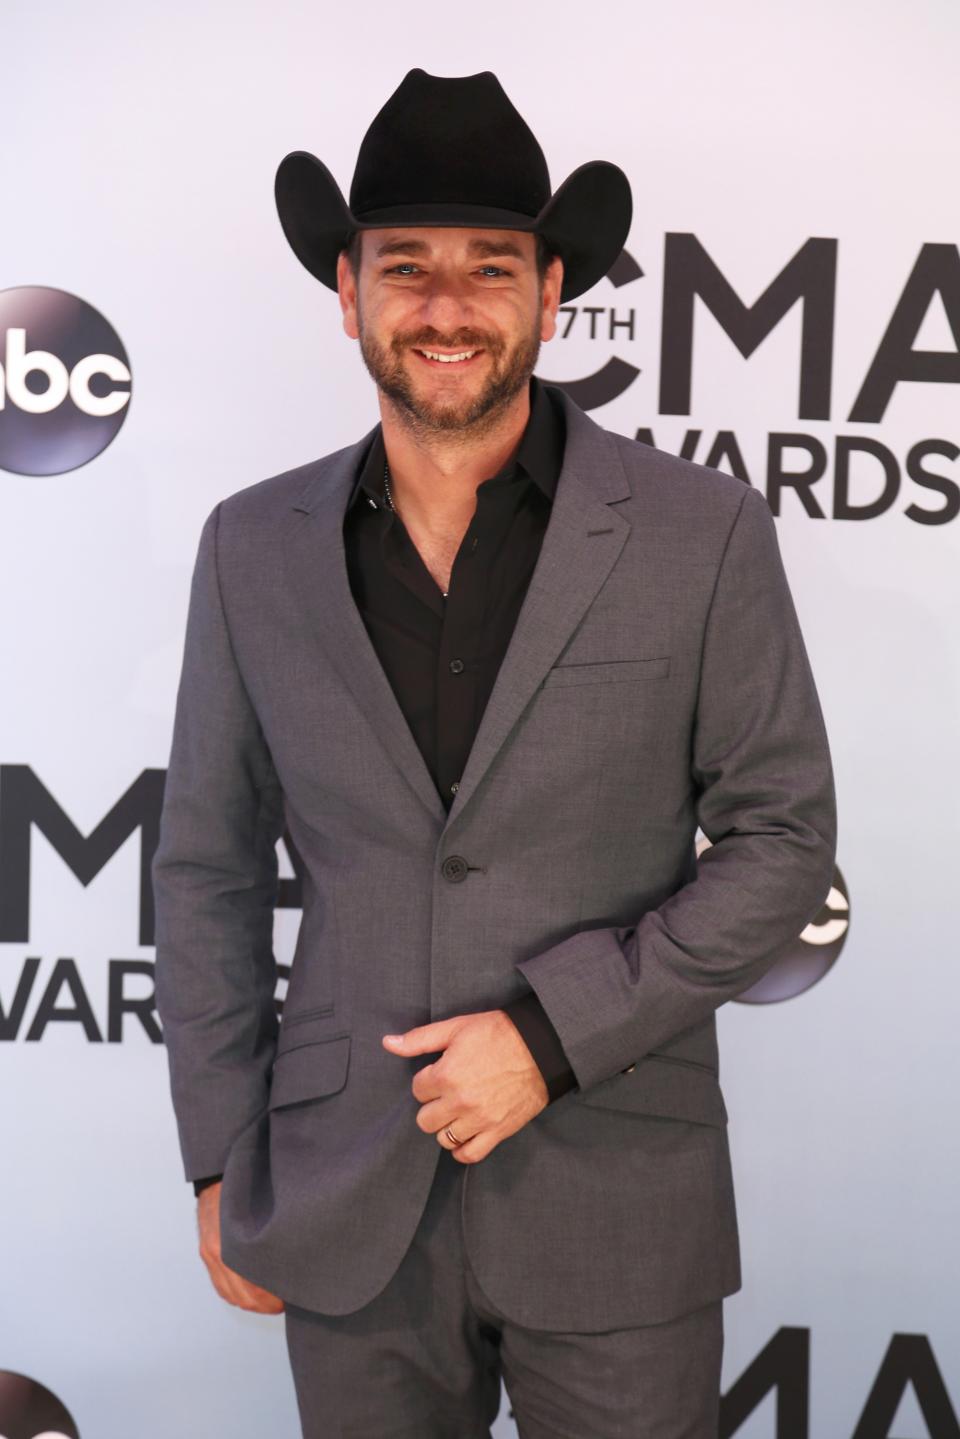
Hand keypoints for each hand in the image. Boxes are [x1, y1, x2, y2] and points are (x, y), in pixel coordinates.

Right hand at [197, 1182, 283, 1313]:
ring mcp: (210, 1254)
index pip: (255, 1289)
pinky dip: (236, 1296)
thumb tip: (297, 1257)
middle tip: (285, 1302)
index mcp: (234, 1243)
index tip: (290, 1298)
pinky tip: (251, 1295)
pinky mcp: (206, 1253)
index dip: (275, 1299)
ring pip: (232, 1296)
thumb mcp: (266, 1209)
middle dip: (266, 1305)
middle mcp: (218, 1252)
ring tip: (271, 1301)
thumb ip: (275, 1234)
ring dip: (252, 1303)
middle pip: (244, 1297)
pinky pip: (221, 1286)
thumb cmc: (248, 1188)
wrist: (218, 1173)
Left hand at [382, 1009, 548, 1163]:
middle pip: (425, 1120)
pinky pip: (469, 1154)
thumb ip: (420, 1039)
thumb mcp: (457, 1027)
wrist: (541, 1047)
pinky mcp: (498, 1131)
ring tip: (457, 1111)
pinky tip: (464, 1134)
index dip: (427, 1080)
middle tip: (447, 1093)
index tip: (440, 1072)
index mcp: (447, 1074)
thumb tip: (387, 1043)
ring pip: (444, 1139)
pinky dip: (462, 1149)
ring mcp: (479, 1119)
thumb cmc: (498, 1033)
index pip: (417, 1089)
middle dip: (432, 1105)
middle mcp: (460, 1101)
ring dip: (446, 1126)